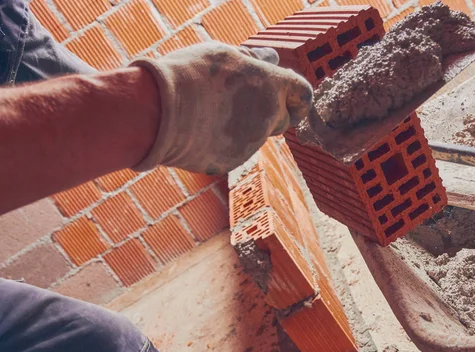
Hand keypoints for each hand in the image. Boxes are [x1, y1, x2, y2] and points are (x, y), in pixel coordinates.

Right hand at [131, 42, 312, 173]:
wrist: (160, 113)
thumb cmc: (190, 75)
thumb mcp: (224, 55)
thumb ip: (254, 61)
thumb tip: (272, 60)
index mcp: (271, 86)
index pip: (303, 95)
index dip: (298, 99)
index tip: (290, 101)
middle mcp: (268, 117)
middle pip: (282, 120)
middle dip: (271, 115)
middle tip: (242, 104)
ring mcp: (251, 143)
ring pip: (256, 136)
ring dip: (242, 126)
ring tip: (208, 111)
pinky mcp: (232, 161)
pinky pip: (234, 150)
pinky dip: (223, 142)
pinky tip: (199, 129)